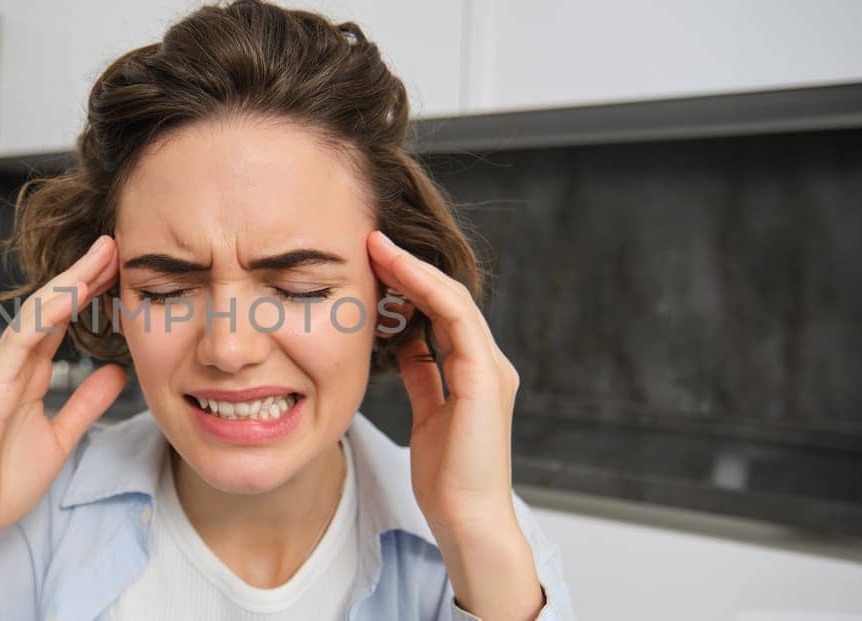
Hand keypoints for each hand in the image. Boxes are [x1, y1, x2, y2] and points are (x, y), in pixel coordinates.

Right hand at [0, 235, 126, 615]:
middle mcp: (10, 364)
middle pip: (51, 306)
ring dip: (70, 281)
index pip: (62, 320)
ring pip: (36, 312)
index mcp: (27, 374)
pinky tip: (70, 293)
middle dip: (84, 273)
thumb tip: (116, 374)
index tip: (123, 267)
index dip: (90, 292)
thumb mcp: (60, 437)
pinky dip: (45, 314)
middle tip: (118, 243)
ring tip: (102, 254)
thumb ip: (85, 404)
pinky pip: (19, 341)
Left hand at [367, 230, 541, 619]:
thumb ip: (421, 377)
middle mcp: (487, 364)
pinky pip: (456, 319)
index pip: (439, 315)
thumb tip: (401, 346)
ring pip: (452, 300)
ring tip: (378, 247)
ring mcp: (491, 368)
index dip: (407, 286)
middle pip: (446, 300)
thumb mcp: (426, 416)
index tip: (371, 264)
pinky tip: (397, 273)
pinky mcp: (486, 378)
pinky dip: (427, 291)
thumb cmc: (447, 479)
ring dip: (414, 270)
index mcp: (474, 373)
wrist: (467, 519)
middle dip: (408, 269)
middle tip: (370, 241)